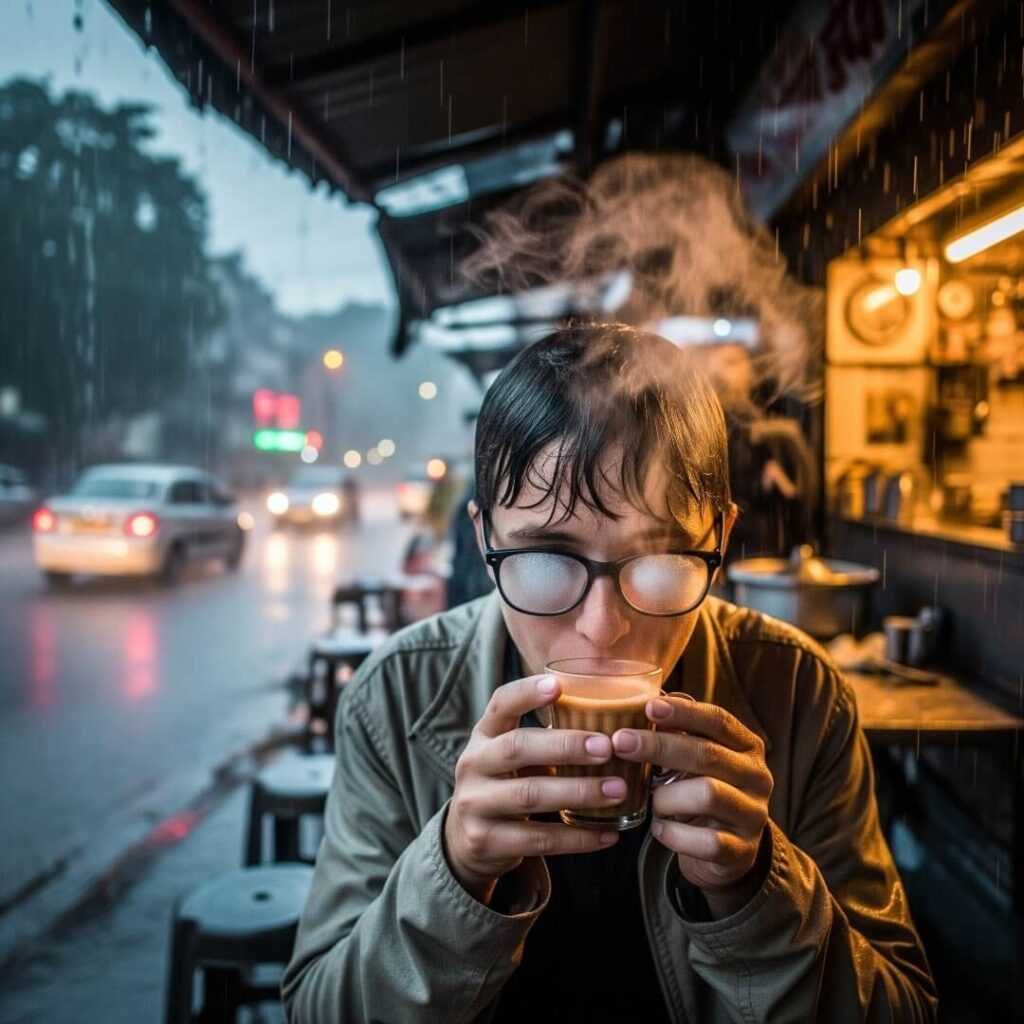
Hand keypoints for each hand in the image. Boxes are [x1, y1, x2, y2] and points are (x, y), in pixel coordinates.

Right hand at [444, 674, 622, 903]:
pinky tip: (607, 833)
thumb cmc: (507, 783)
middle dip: (565, 746)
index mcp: (484, 734)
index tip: (558, 685)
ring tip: (617, 789)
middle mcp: (472, 764)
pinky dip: (577, 837)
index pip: (500, 704)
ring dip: (578, 792)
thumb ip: (546, 739)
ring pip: (529, 795)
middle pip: (517, 748)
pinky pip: (538, 839)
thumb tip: (611, 721)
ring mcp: (474, 804)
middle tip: (607, 747)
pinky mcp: (485, 841)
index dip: (526, 693)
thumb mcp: (512, 755)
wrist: (468, 839)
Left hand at [611, 696, 772, 911]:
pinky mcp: (742, 851)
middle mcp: (756, 776)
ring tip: (651, 800)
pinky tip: (659, 829)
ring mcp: (753, 814)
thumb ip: (676, 732)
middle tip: (621, 742)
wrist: (723, 851)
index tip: (649, 706)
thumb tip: (643, 700)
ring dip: (667, 796)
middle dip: (659, 746)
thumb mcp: (694, 759)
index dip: (683, 712)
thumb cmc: (699, 790)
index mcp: (746, 746)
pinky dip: (674, 834)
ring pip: (707, 794)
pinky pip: (704, 841)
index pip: (717, 720)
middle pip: (707, 754)